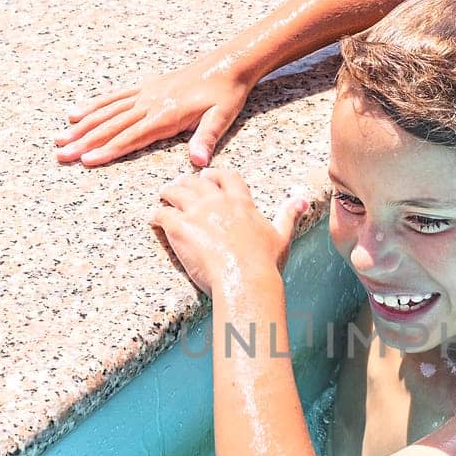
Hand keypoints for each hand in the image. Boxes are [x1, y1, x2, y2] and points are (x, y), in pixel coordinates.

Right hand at [56, 57, 252, 167]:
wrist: (227, 65)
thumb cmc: (225, 96)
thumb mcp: (222, 118)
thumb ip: (206, 139)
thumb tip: (197, 161)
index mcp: (166, 116)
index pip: (131, 137)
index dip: (108, 150)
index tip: (86, 160)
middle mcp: (150, 104)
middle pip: (111, 126)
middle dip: (84, 142)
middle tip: (61, 154)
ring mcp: (145, 94)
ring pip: (107, 112)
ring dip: (82, 126)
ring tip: (60, 137)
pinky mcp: (145, 87)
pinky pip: (114, 97)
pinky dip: (94, 105)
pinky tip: (77, 113)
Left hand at [149, 165, 309, 293]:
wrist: (245, 280)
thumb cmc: (265, 263)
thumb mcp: (281, 236)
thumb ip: (289, 215)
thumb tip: (302, 200)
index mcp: (241, 202)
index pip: (226, 177)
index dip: (215, 175)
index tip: (208, 176)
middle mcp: (217, 202)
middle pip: (196, 181)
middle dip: (187, 182)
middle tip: (180, 186)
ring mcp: (196, 213)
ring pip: (175, 192)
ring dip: (168, 193)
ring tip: (163, 197)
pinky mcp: (179, 227)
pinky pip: (161, 214)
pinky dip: (155, 216)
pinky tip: (153, 220)